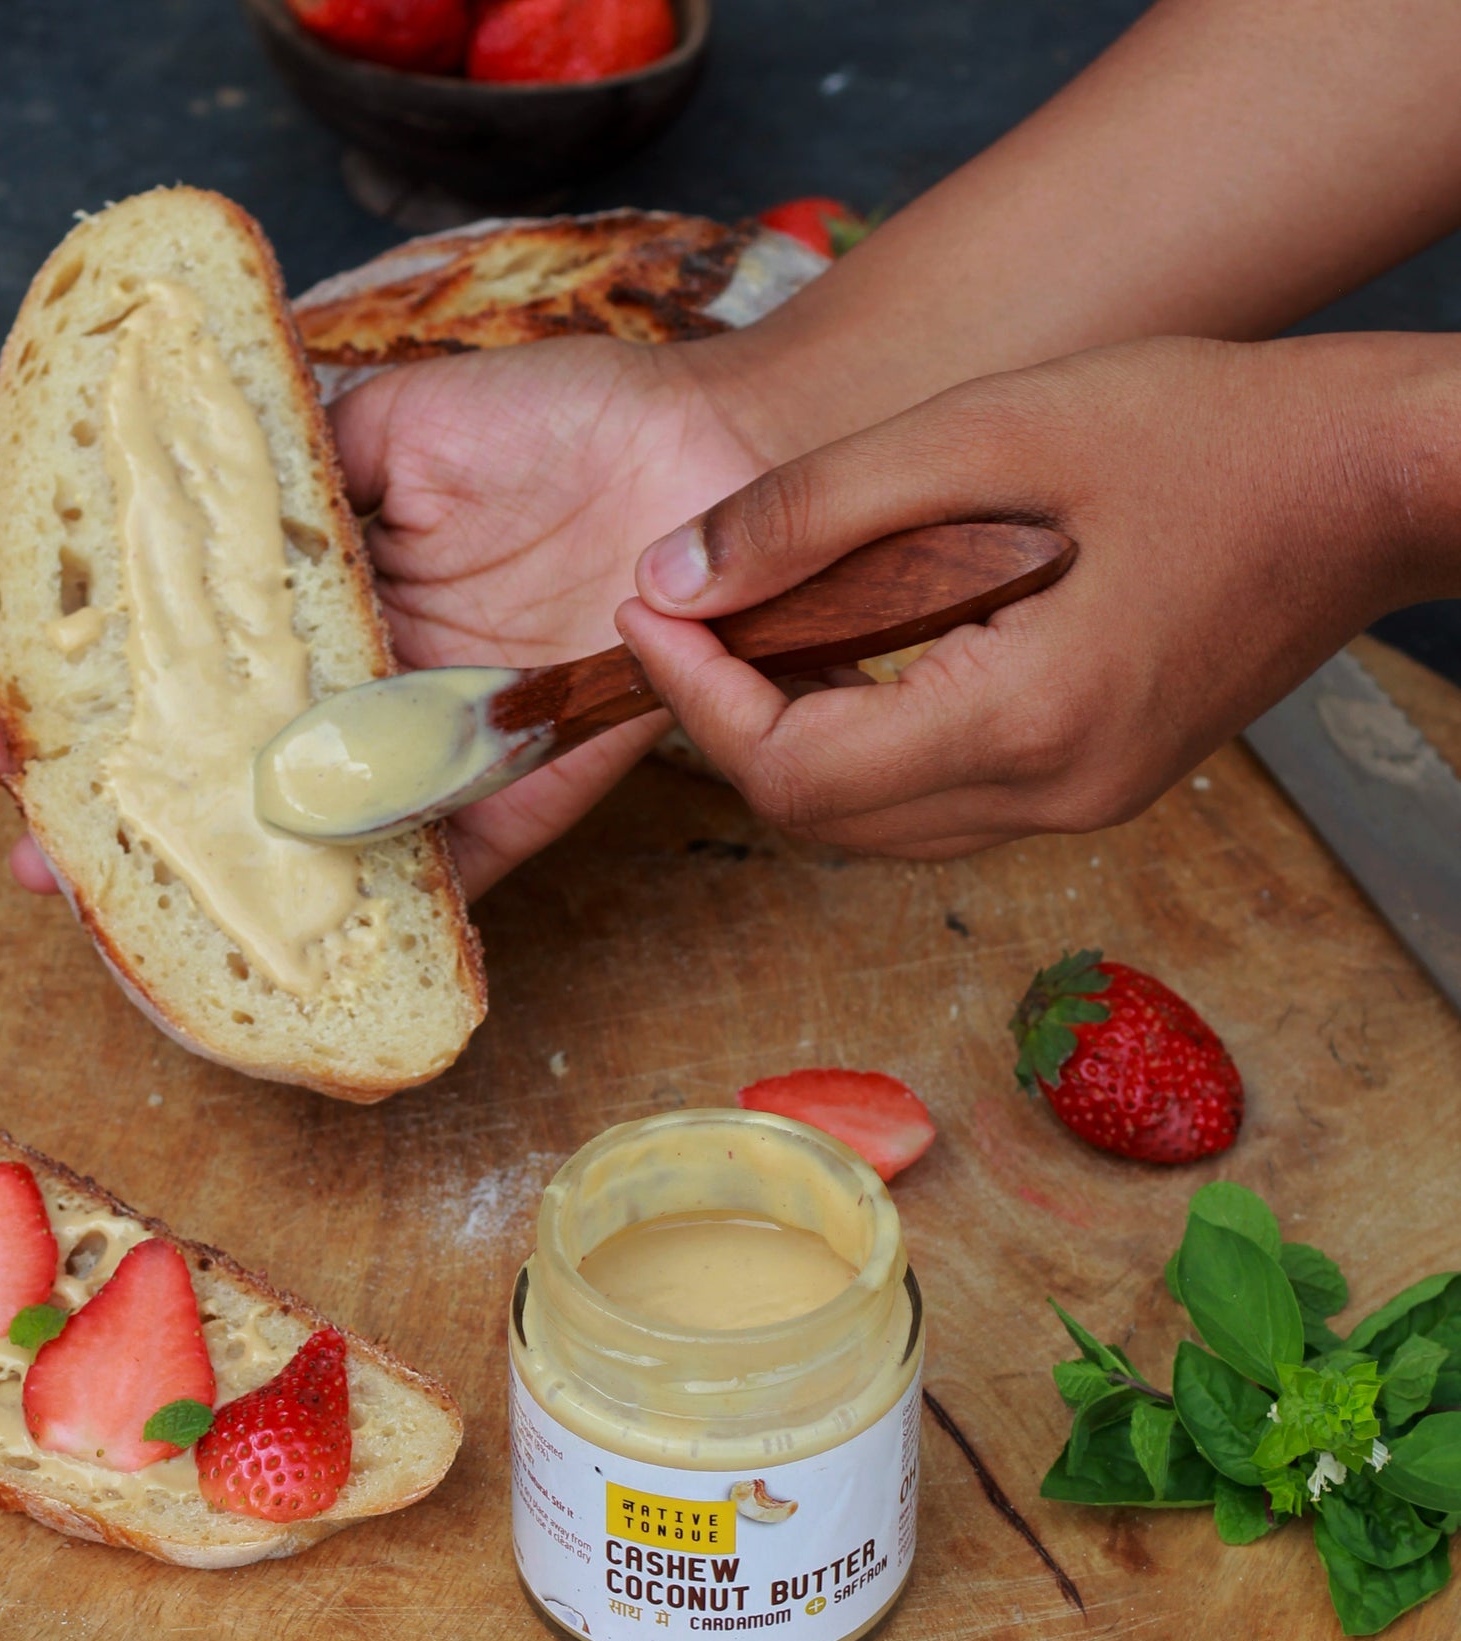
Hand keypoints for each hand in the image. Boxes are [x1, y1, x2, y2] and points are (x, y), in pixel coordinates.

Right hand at [0, 333, 764, 896]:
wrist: (712, 475)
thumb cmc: (567, 423)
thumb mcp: (408, 415)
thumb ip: (300, 450)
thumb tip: (180, 456)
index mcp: (318, 594)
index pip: (164, 640)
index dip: (64, 656)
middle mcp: (347, 683)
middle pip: (191, 744)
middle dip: (68, 760)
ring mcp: (411, 755)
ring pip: (267, 828)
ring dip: (158, 855)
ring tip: (40, 863)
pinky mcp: (495, 811)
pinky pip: (412, 884)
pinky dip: (333, 921)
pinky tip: (231, 942)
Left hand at [620, 333, 1460, 858]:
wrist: (1377, 483)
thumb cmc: (1212, 431)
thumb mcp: (996, 431)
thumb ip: (819, 507)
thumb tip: (673, 574)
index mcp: (1028, 722)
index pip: (793, 772)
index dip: (694, 700)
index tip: (646, 609)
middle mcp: (1050, 798)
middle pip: (819, 818)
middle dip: (727, 724)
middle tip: (688, 616)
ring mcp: (1078, 808)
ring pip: (869, 826)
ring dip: (789, 740)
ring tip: (756, 627)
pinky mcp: (1091, 788)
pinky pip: (932, 803)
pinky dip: (861, 743)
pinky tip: (848, 652)